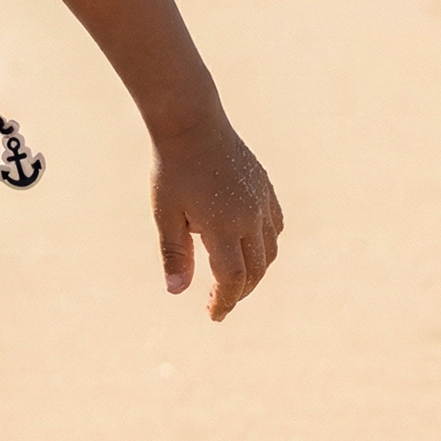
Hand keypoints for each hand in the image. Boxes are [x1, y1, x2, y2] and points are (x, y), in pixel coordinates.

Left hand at [150, 113, 283, 320]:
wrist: (192, 124)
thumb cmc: (171, 170)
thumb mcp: (165, 214)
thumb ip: (174, 254)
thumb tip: (176, 292)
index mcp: (224, 225)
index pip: (232, 277)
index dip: (225, 301)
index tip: (214, 316)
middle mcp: (250, 216)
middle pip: (255, 269)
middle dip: (239, 292)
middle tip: (219, 303)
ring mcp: (262, 201)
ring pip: (270, 250)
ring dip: (255, 271)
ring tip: (233, 281)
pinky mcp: (265, 189)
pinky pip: (275, 227)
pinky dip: (265, 246)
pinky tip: (247, 249)